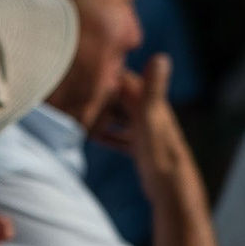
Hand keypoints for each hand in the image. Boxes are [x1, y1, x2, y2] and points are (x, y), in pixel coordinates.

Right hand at [88, 56, 197, 198]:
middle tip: (71, 97)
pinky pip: (122, 137)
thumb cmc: (159, 152)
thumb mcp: (151, 117)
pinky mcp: (143, 148)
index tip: (79, 73)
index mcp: (150, 101)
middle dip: (99, 96)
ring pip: (120, 117)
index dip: (103, 74)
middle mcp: (150, 112)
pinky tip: (94, 138)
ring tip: (78, 115)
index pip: (123, 79)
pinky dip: (109, 135)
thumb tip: (161, 56)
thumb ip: (152, 88)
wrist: (172, 189)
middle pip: (119, 98)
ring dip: (102, 116)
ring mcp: (147, 130)